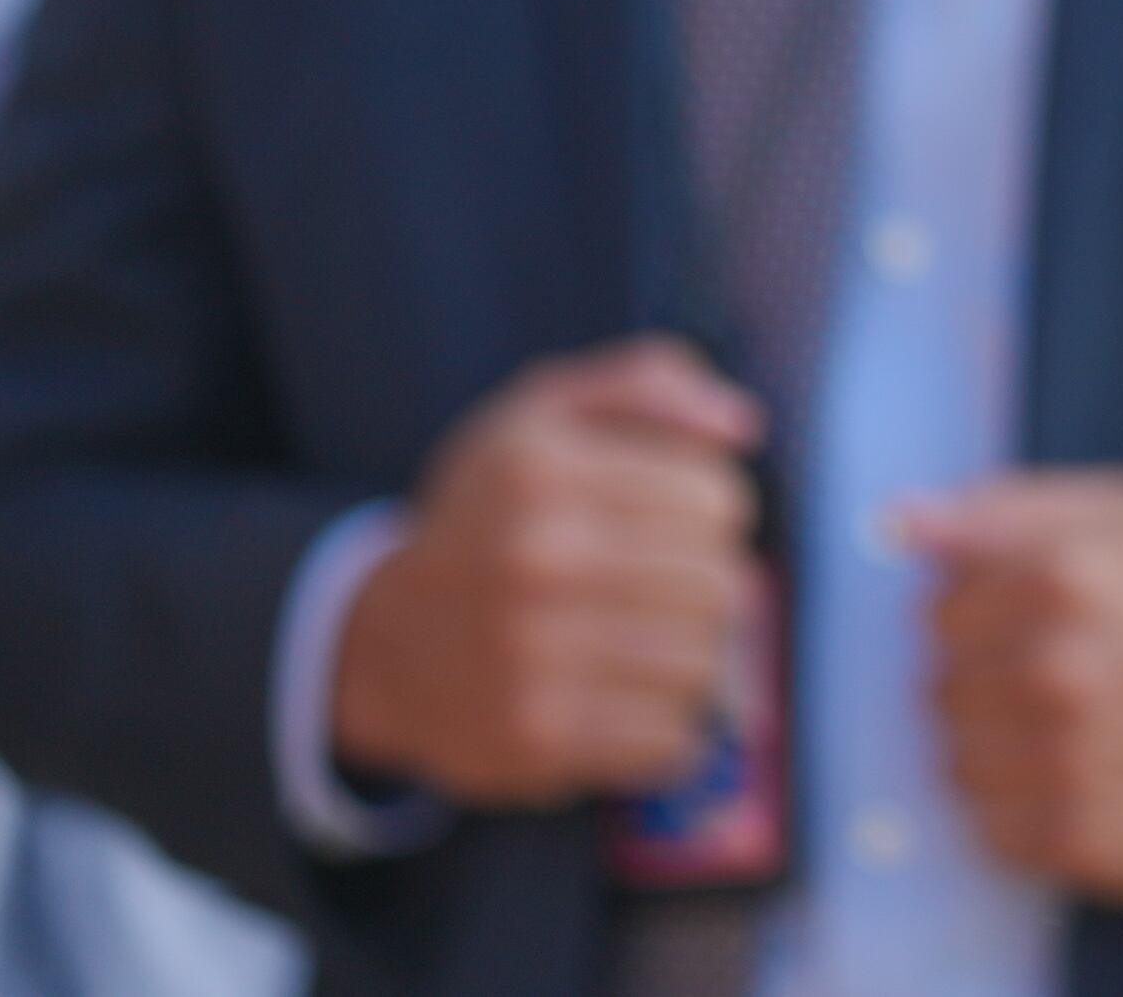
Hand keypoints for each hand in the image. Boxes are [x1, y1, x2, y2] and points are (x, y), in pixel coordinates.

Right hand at [332, 338, 765, 807]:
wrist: (379, 641)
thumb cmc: (489, 516)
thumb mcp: (542, 414)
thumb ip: (649, 383)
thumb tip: (743, 427)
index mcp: (544, 472)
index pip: (715, 500)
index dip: (713, 512)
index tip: (676, 521)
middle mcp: (535, 562)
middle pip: (719, 584)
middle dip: (708, 584)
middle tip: (664, 587)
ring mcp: (531, 658)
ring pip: (704, 664)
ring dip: (693, 655)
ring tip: (644, 640)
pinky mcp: (535, 740)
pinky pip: (671, 738)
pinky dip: (667, 722)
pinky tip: (622, 694)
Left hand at [907, 470, 1122, 902]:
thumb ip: (1014, 510)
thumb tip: (903, 522)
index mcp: (1070, 578)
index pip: (940, 608)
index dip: (983, 613)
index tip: (1034, 621)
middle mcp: (1060, 672)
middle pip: (938, 687)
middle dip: (986, 679)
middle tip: (1064, 678)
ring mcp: (1067, 765)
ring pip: (954, 762)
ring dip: (996, 748)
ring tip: (1072, 730)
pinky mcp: (1080, 843)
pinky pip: (988, 831)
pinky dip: (1019, 809)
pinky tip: (1080, 778)